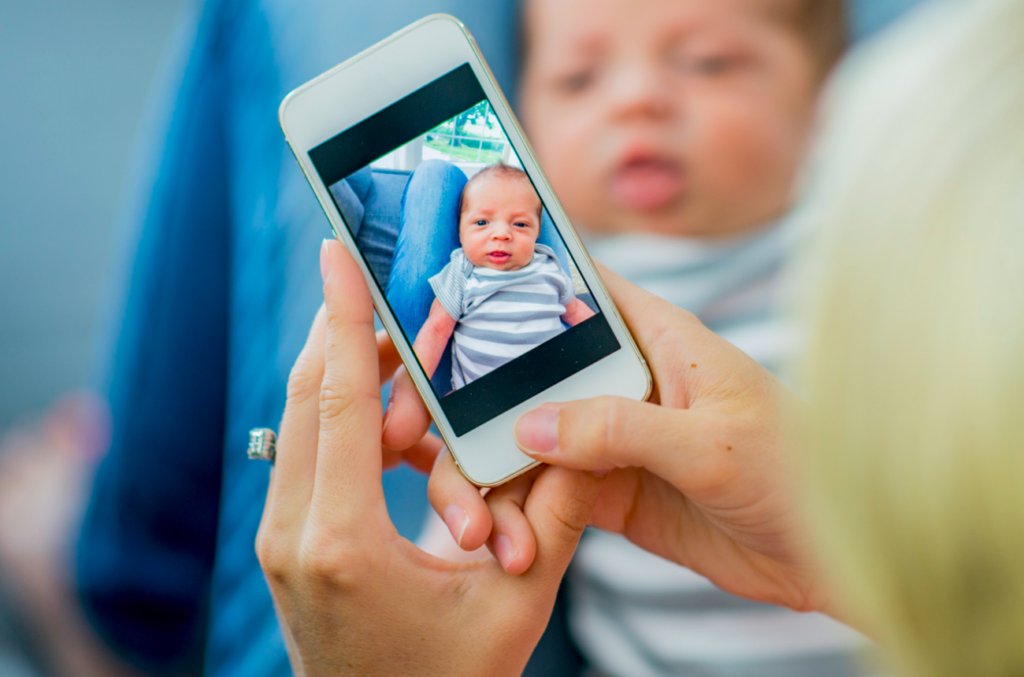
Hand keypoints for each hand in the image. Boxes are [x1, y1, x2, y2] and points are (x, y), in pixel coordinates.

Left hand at [255, 239, 606, 676]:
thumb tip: (581, 437)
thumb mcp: (517, 605)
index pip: (337, 401)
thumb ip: (553, 516)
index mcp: (342, 539)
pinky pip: (309, 456)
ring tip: (406, 355)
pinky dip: (349, 423)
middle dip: (348, 332)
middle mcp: (293, 532)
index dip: (340, 317)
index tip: (334, 251)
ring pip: (303, 423)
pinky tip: (400, 425)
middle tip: (391, 286)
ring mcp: (281, 540)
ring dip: (349, 379)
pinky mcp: (289, 545)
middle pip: (308, 398)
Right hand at [425, 265, 833, 615]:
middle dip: (469, 396)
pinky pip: (542, 492)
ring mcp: (609, 437)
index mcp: (655, 338)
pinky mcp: (605, 490)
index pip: (574, 286)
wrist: (828, 555)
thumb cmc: (796, 471)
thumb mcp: (710, 443)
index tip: (446, 294)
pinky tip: (493, 535)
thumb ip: (620, 427)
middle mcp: (621, 380)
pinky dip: (513, 512)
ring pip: (523, 438)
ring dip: (487, 473)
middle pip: (526, 369)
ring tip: (472, 522)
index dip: (511, 280)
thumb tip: (529, 426)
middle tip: (415, 426)